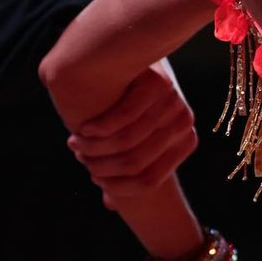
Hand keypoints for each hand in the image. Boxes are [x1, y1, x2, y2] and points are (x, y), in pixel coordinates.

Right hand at [68, 58, 196, 209]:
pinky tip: (84, 126)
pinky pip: (122, 116)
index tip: (93, 177)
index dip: (115, 186)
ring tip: (76, 141)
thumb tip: (110, 205)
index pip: (148, 182)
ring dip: (94, 148)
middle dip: (99, 165)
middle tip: (78, 155)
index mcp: (185, 141)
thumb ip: (124, 170)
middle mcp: (184, 122)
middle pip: (134, 163)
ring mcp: (174, 101)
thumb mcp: (132, 139)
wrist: (133, 55)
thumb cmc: (127, 105)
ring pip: (126, 143)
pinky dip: (99, 127)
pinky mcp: (157, 82)